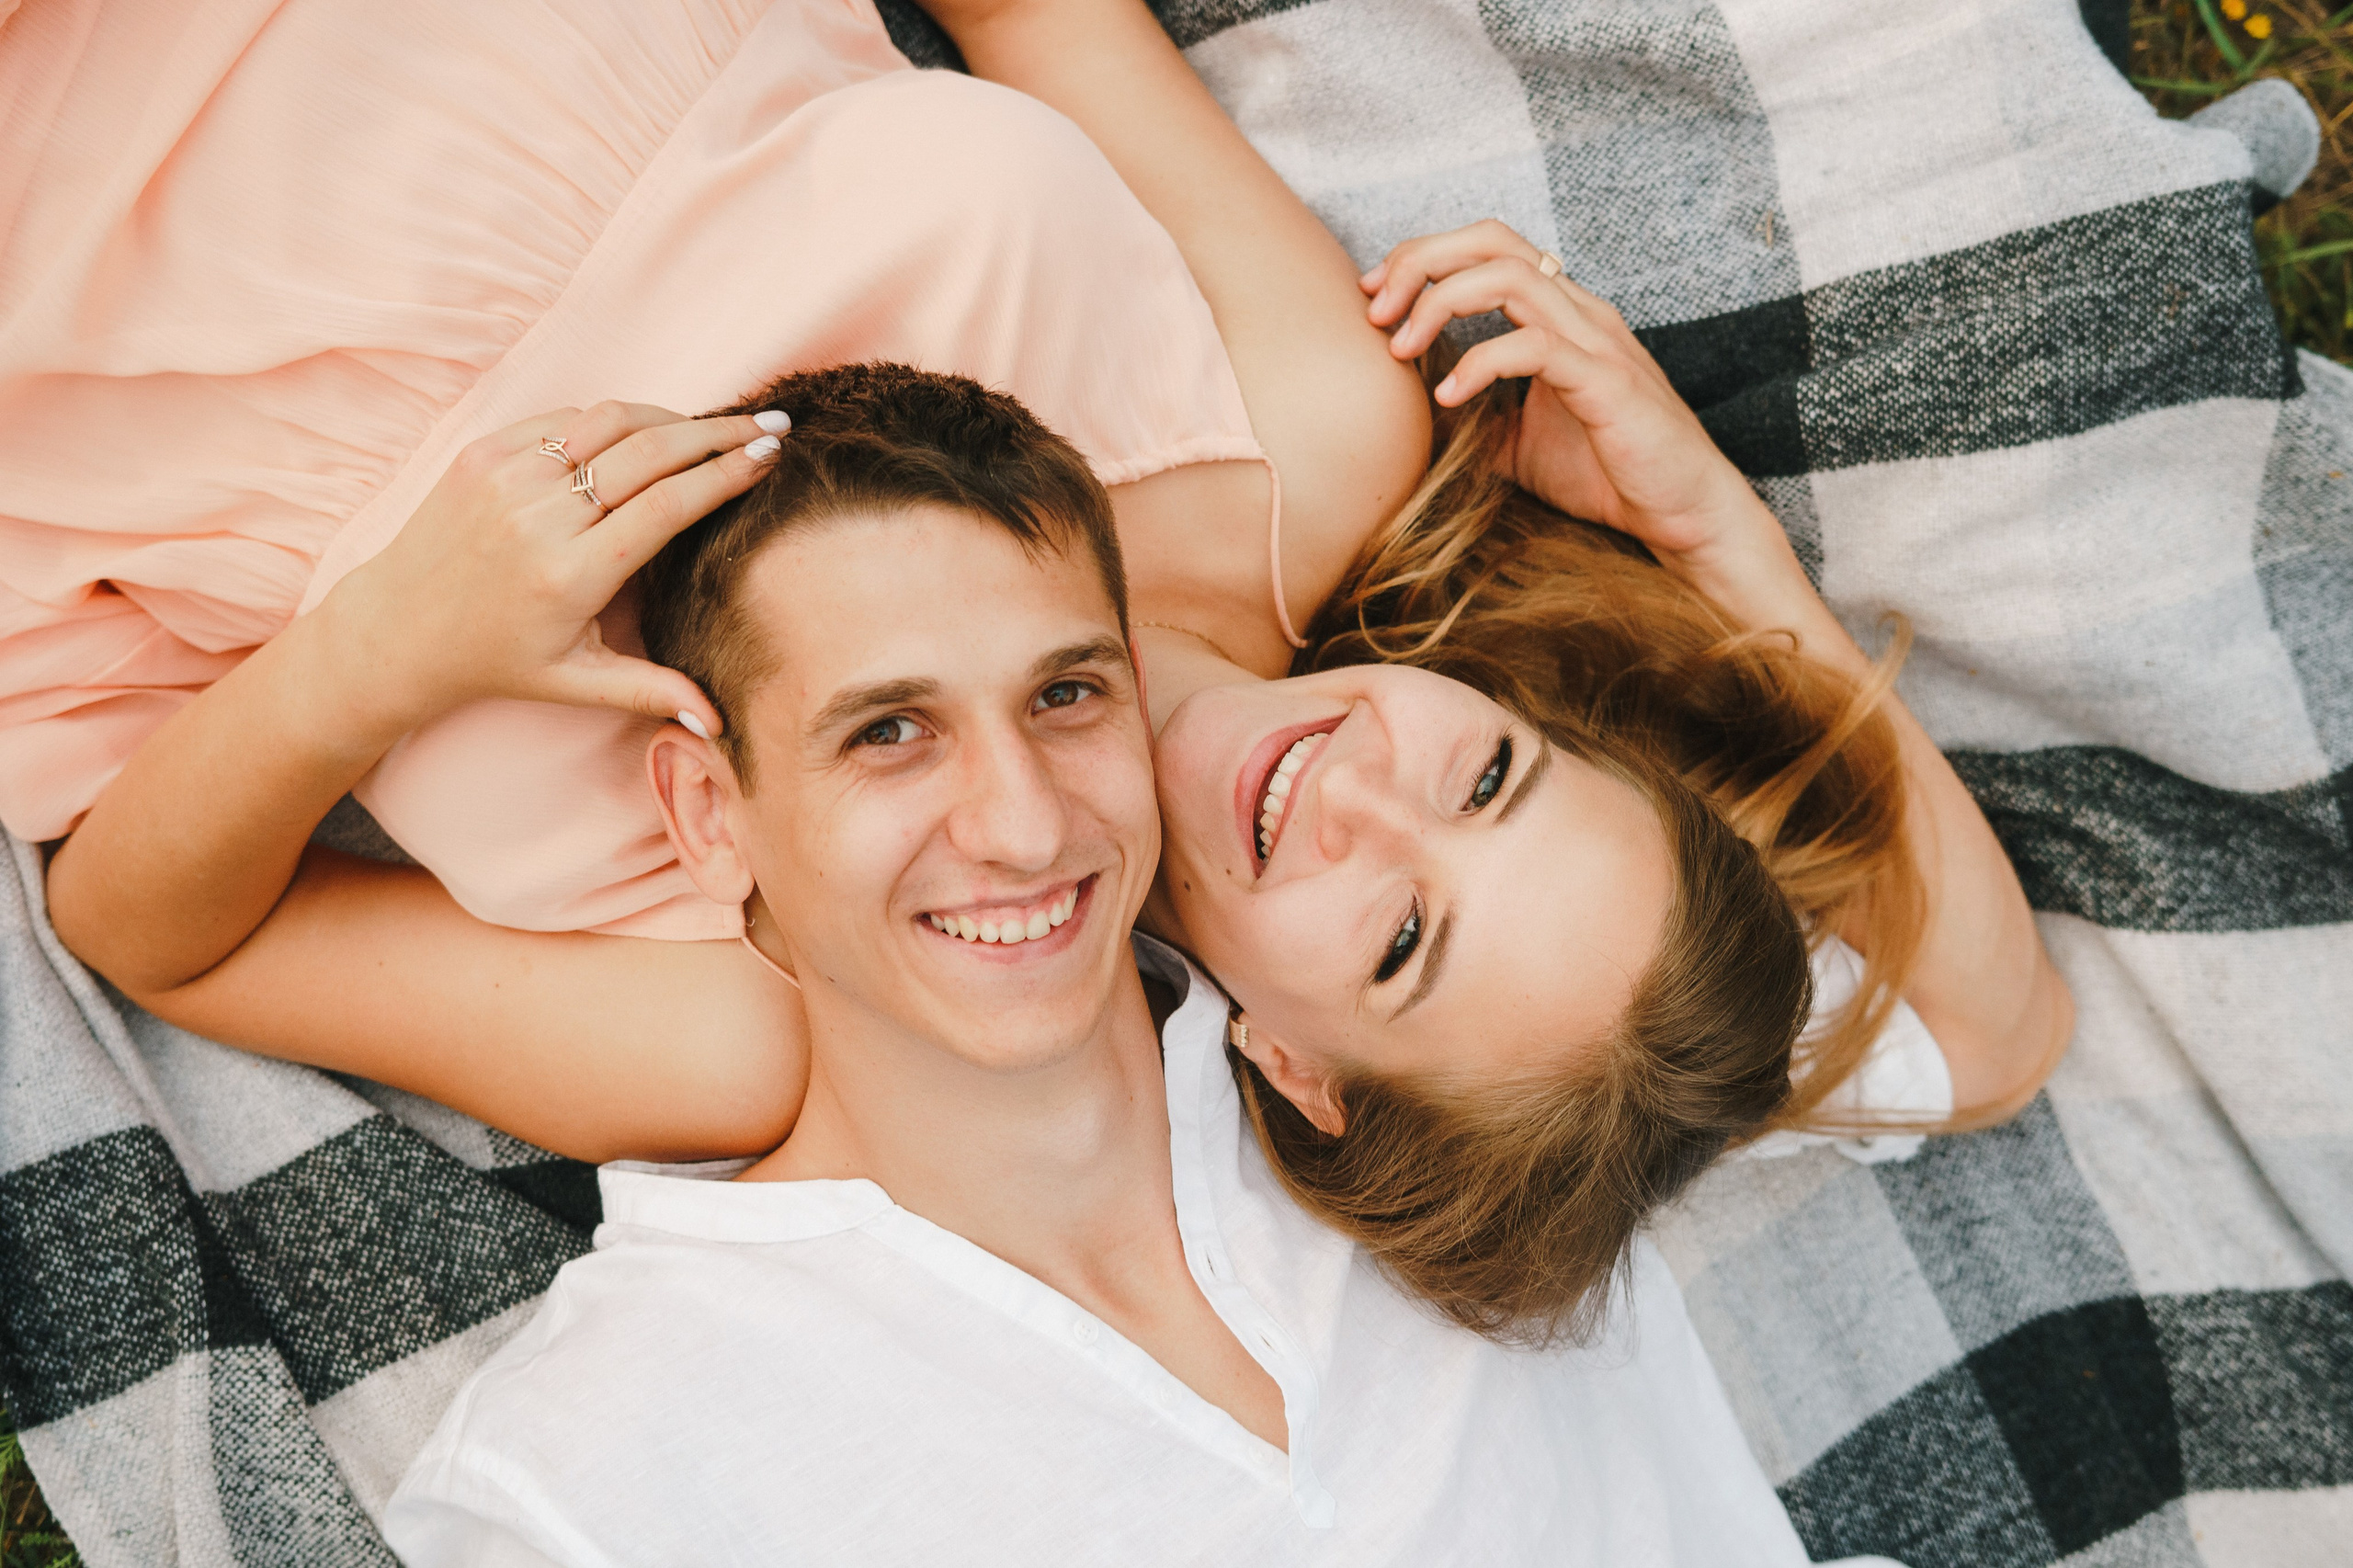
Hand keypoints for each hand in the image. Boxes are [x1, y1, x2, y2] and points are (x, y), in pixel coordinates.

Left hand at [324, 401, 781, 740]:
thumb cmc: (496, 660)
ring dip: (670, 417)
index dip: (726, 473)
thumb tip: (717, 724)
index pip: (668, 503)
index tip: (770, 456)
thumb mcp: (576, 682)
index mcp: (571, 574)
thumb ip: (651, 691)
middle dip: (719, 432)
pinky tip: (646, 432)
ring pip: (609, 421)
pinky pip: (565, 420)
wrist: (397, 628)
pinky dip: (612, 421)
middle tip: (770, 425)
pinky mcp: (482, 454)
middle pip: (650, 450)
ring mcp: (507, 477)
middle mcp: (539, 517)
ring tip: (713, 426)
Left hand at [1362, 220, 1772, 570]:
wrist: (1682, 515)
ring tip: (1401, 347)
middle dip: (1421, 261)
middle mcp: (1579, 312)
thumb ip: (1472, 419)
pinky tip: (1446, 397)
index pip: (1486, 248)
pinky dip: (1479, 363)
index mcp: (1559, 314)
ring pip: (1511, 277)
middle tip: (1375, 309)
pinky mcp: (1606, 382)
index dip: (1423, 257)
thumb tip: (1409, 421)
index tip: (1373, 297)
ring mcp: (1596, 342)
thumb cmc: (1607, 475)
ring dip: (1441, 302)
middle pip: (1492, 241)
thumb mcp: (1516, 446)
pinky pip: (1534, 347)